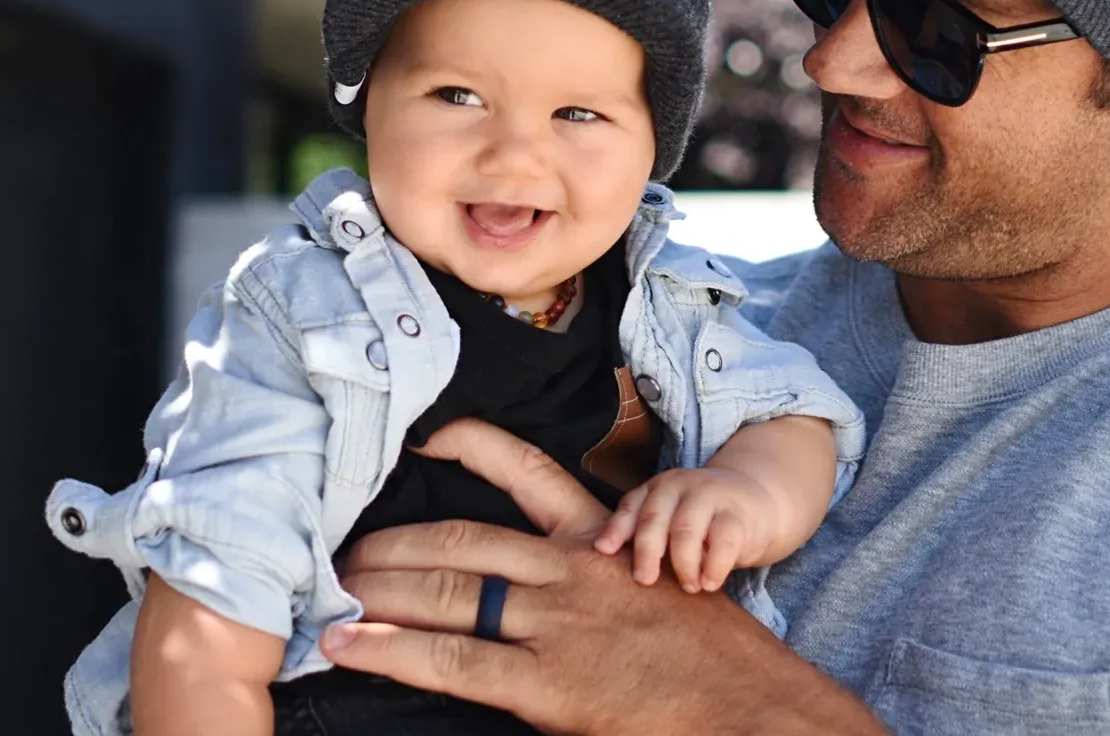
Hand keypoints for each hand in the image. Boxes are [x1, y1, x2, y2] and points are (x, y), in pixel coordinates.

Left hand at [321, 418, 881, 735]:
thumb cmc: (707, 650)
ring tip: (334, 589)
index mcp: (601, 539)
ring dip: (382, 589)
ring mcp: (555, 626)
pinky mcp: (546, 685)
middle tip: (345, 545)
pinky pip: (452, 662)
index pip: (529, 473)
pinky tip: (350, 644)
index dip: (475, 447)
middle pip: (463, 540)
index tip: (430, 435)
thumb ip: (603, 571)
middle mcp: (571, 570)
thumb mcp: (658, 585)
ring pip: (448, 594)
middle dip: (397, 542)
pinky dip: (393, 650)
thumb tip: (547, 577)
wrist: (747, 702)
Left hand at [594, 467, 777, 591]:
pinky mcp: (738, 516)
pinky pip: (723, 542)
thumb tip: (611, 572)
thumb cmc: (704, 521)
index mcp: (659, 488)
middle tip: (645, 580)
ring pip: (686, 530)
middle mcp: (681, 486)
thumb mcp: (673, 519)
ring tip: (688, 587)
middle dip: (646, 551)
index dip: (616, 528)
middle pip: (655, 518)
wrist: (758, 502)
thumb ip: (649, 536)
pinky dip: (713, 566)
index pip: (632, 505)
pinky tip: (710, 583)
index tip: (603, 551)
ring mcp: (711, 496)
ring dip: (683, 564)